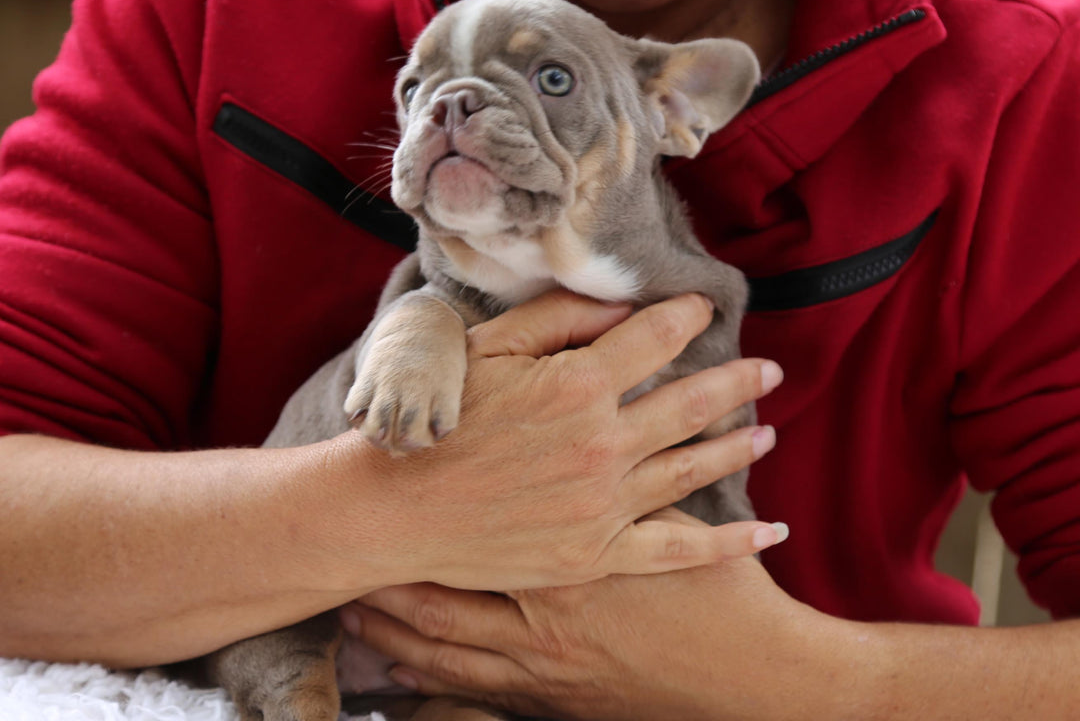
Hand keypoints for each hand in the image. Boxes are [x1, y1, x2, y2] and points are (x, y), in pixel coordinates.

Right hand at [312, 289, 783, 592]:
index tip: (703, 308)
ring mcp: (603, 503)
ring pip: (692, 468)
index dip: (686, 316)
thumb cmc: (440, 421)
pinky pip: (677, 548)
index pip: (655, 337)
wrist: (396, 508)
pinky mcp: (595, 554)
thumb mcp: (490, 348)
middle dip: (736, 381)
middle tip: (769, 370)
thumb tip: (622, 306)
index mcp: (578, 384)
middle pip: (690, 402)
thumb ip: (559, 318)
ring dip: (737, 447)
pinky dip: (727, 543)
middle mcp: (602, 443)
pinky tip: (767, 532)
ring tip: (769, 433)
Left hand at [343, 510, 830, 720]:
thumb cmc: (721, 599)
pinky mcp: (552, 702)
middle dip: (388, 590)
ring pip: (445, 655)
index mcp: (567, 558)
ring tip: (351, 624)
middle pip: (441, 603)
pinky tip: (400, 683)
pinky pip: (474, 696)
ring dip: (394, 641)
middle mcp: (542, 615)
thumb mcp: (675, 525)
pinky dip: (432, 687)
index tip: (377, 510)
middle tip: (340, 575)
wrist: (753, 682)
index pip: (474, 539)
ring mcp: (542, 667)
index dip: (420, 527)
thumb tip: (605, 431)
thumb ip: (626, 480)